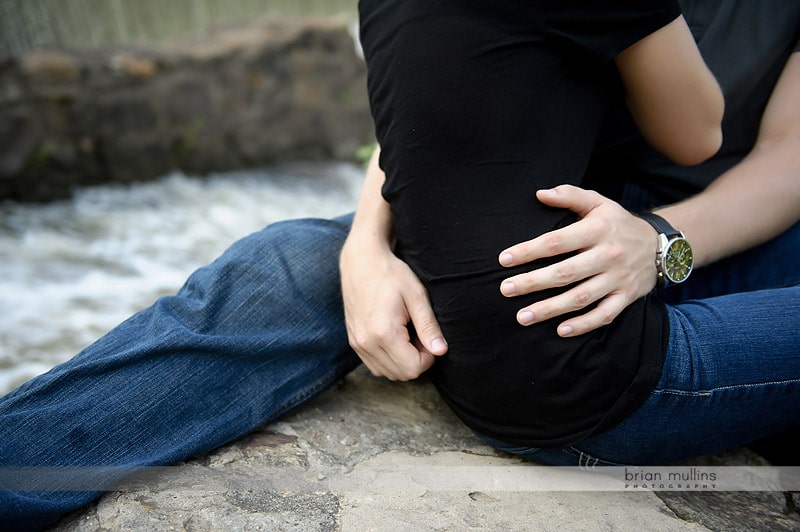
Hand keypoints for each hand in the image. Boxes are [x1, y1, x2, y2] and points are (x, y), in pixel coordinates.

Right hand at [340, 237, 447, 380]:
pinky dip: (389, 359)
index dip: (428, 357)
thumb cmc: (391, 274)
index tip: (429, 336)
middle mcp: (366, 343)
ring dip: (403, 361)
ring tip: (407, 335)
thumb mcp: (416, 295)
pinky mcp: (353, 342)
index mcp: (383, 333)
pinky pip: (375, 366)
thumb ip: (429, 326)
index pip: (413, 368)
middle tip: (420, 334)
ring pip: (388, 373)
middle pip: (401, 374)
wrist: (361, 261)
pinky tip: (395, 338)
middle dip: (416, 360)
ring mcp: (357, 344)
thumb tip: (441, 351)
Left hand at [498, 185, 657, 336]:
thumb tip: (539, 194)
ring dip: (550, 309)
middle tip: (505, 290)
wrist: (661, 245)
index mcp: (598, 229)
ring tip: (522, 317)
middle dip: (532, 282)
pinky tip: (560, 331)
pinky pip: (604, 315)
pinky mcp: (626, 297)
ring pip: (581, 297)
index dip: (529, 251)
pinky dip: (583, 325)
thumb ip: (569, 195)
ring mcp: (618, 278)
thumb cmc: (617, 223)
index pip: (557, 242)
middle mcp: (608, 255)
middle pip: (565, 273)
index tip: (504, 259)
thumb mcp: (598, 202)